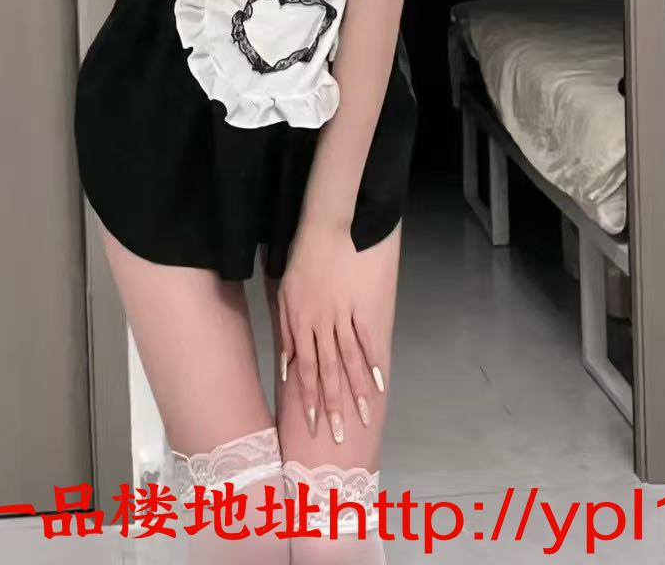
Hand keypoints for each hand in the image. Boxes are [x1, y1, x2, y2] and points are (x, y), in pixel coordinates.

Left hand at [278, 223, 385, 444]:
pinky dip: (373, 361)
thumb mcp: (285, 294)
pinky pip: (367, 338)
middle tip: (338, 437)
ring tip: (363, 416)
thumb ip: (285, 332)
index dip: (309, 399)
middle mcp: (319, 324)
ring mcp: (342, 315)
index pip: (304, 370)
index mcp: (299, 323)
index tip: (314, 425)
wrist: (327, 226)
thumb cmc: (303, 259)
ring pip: (349, 360)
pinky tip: (379, 382)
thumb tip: (285, 367)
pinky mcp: (361, 304)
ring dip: (356, 391)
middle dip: (332, 407)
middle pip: (327, 372)